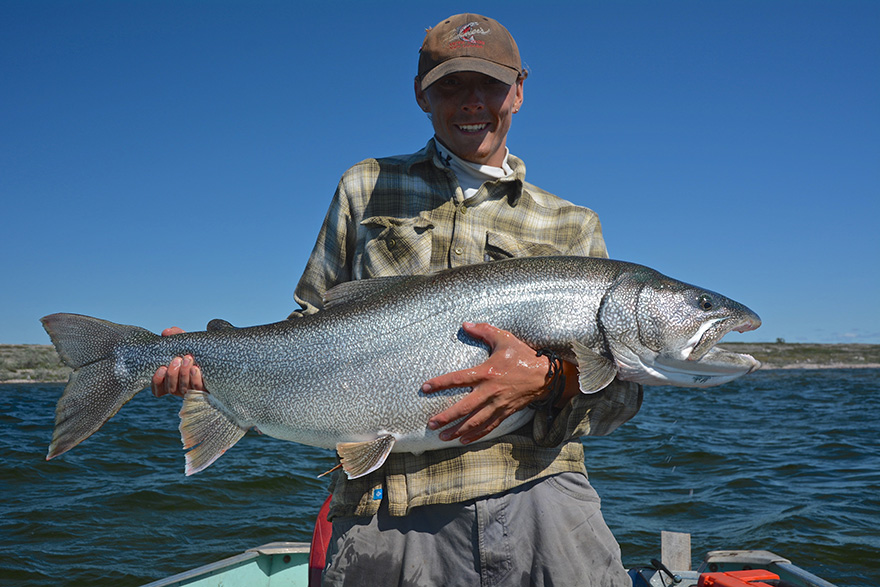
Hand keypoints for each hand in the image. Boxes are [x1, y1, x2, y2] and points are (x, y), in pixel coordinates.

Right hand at [151, 327, 205, 396]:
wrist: (223, 356)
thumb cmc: (199, 351)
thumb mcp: (188, 343)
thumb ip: (176, 336)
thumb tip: (166, 332)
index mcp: (173, 380)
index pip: (158, 390)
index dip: (157, 381)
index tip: (161, 368)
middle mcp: (181, 388)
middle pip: (171, 388)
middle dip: (172, 374)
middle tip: (177, 359)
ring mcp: (193, 391)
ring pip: (183, 389)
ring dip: (183, 374)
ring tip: (188, 359)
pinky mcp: (205, 390)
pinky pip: (198, 388)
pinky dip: (195, 378)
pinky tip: (196, 368)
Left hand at [421, 322, 552, 444]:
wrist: (546, 375)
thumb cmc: (523, 356)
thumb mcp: (504, 338)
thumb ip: (484, 330)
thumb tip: (465, 325)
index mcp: (487, 372)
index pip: (458, 379)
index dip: (440, 383)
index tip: (425, 387)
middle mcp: (490, 391)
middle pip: (464, 407)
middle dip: (446, 417)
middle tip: (431, 424)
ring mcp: (498, 404)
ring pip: (475, 421)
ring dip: (458, 430)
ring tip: (443, 437)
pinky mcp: (505, 412)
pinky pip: (489, 426)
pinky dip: (476, 435)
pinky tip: (464, 440)